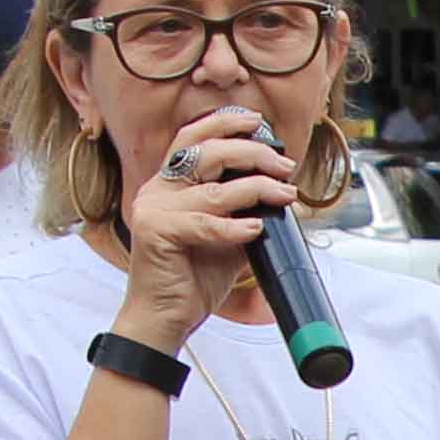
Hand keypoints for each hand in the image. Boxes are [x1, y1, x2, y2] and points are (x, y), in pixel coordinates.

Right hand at [117, 104, 298, 339]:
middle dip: (251, 153)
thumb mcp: (227, 236)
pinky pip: (204, 223)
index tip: (257, 122)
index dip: (222, 124)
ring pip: (212, 188)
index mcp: (170, 183)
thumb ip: (244, 210)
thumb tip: (282, 193)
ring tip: (285, 194)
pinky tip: (257, 228)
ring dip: (257, 189)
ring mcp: (153, 209)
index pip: (191, 138)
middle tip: (284, 165)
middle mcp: (157, 189)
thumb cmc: (194, 276)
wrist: (166, 316)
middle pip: (205, 152)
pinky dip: (234, 226)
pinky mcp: (156, 232)